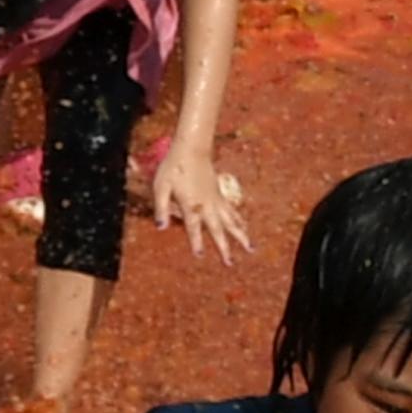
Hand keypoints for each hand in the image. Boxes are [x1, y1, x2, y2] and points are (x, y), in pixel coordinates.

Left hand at [150, 134, 248, 257]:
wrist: (192, 149)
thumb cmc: (173, 167)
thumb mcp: (161, 187)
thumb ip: (161, 208)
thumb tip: (161, 227)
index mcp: (191, 204)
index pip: (193, 227)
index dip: (196, 241)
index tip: (200, 255)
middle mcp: (206, 204)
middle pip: (218, 229)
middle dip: (225, 247)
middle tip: (230, 263)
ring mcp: (216, 199)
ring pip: (231, 220)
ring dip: (241, 235)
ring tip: (250, 248)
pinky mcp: (219, 193)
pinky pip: (232, 210)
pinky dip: (239, 220)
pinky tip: (244, 226)